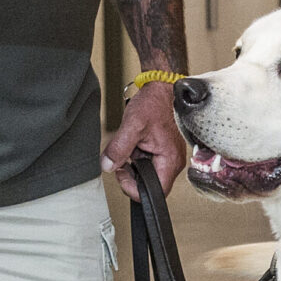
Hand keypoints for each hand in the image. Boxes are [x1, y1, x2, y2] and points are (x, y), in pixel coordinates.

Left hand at [101, 81, 185, 199]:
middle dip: (132, 175)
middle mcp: (172, 162)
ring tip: (130, 147)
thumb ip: (119, 149)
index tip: (121, 172)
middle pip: (150, 185)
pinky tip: (135, 144)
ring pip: (147, 174)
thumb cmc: (155, 104)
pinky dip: (137, 156)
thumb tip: (108, 165)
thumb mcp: (132, 126)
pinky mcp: (162, 152)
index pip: (155, 192)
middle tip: (122, 160)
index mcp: (170, 160)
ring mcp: (168, 157)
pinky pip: (147, 163)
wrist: (162, 89)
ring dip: (134, 165)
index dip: (134, 188)